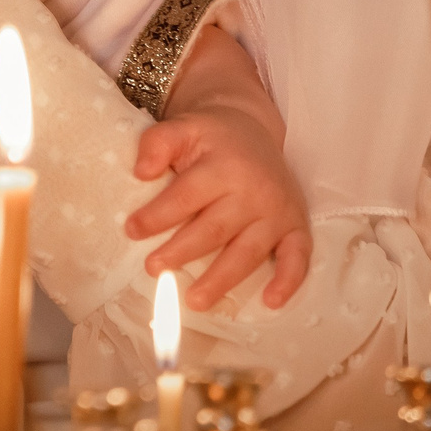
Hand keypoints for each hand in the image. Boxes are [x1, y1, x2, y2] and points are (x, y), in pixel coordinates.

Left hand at [125, 25, 310, 310]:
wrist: (253, 129)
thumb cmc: (211, 137)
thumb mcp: (182, 127)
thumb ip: (158, 143)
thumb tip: (141, 172)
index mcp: (223, 167)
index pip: (186, 196)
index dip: (157, 215)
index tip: (131, 230)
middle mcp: (253, 192)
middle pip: (215, 229)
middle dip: (182, 252)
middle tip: (153, 269)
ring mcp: (278, 212)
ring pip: (249, 252)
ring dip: (222, 279)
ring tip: (194, 301)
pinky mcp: (296, 226)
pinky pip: (298, 257)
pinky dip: (289, 281)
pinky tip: (271, 303)